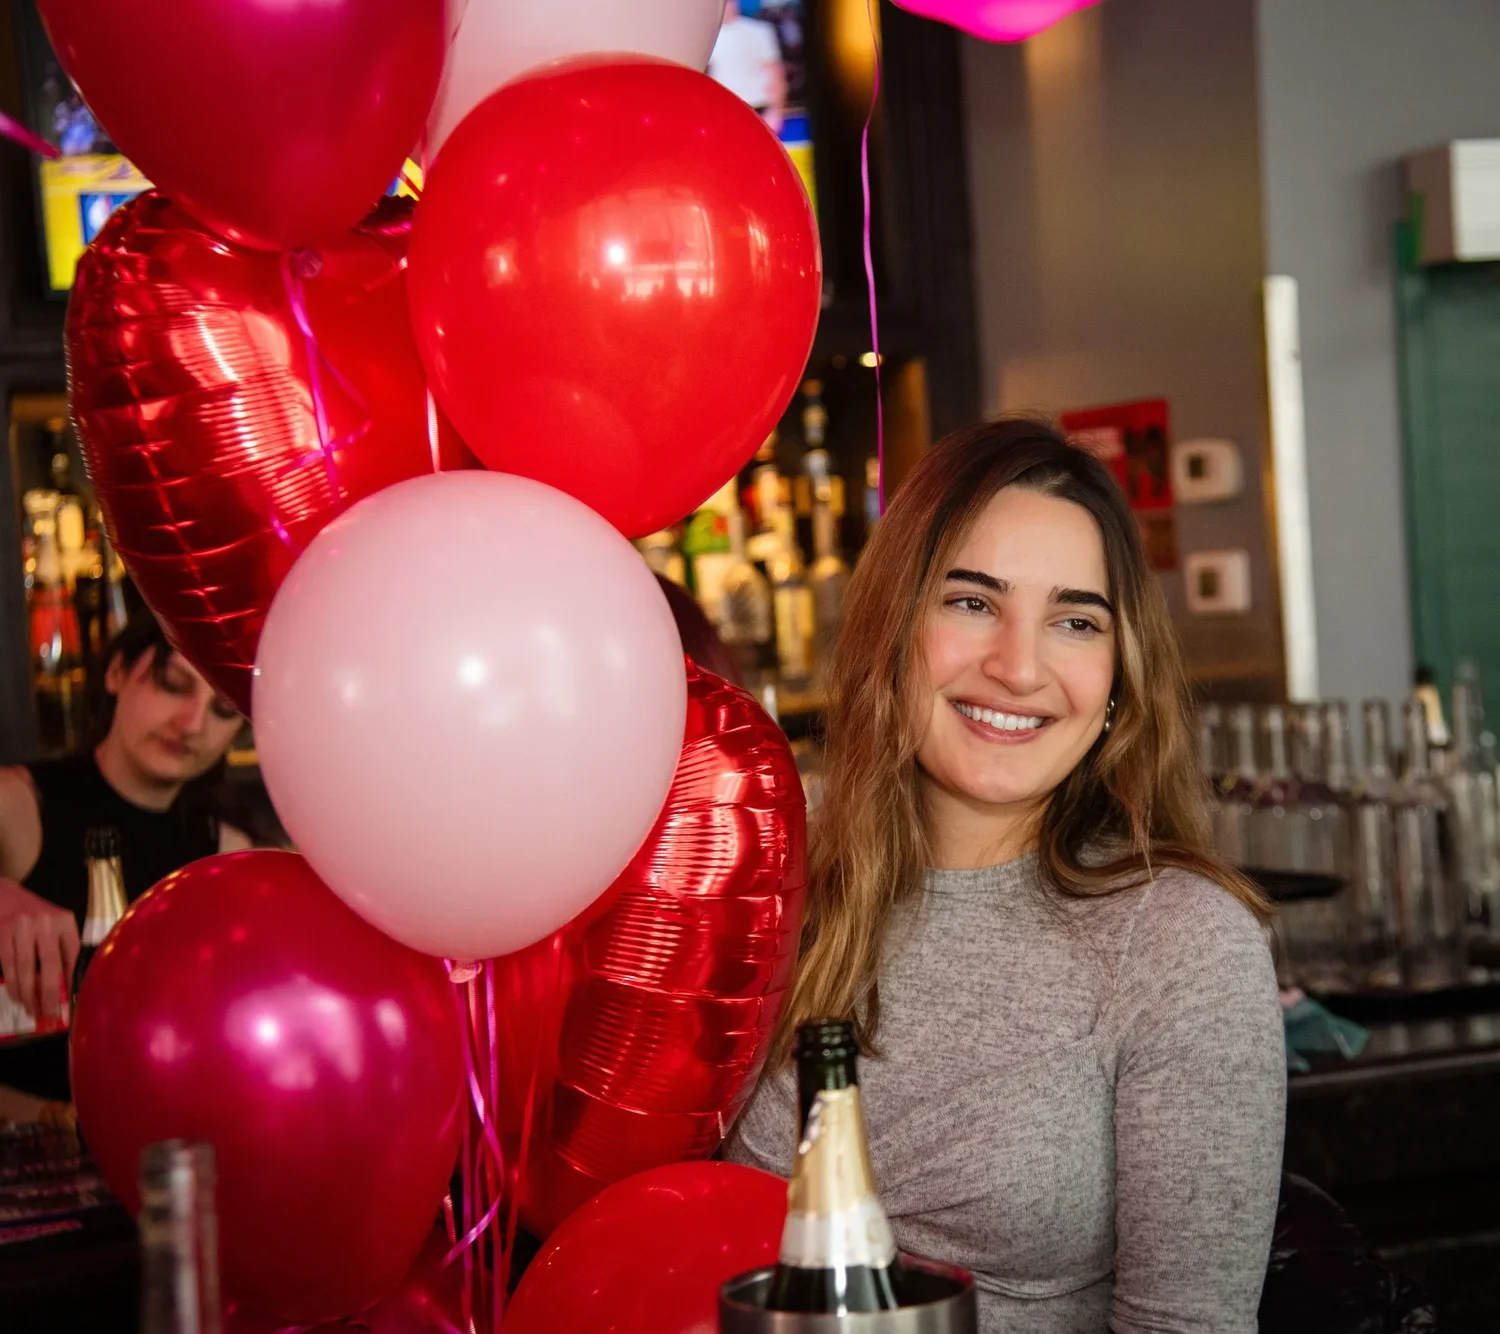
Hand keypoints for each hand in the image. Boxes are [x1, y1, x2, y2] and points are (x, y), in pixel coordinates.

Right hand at [0, 877, 79, 1020]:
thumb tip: (68, 984)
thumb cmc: (35, 915)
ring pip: (25, 969)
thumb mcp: (56, 923)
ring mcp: (21, 928)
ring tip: (31, 1009)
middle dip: (48, 993)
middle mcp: (45, 923)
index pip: (72, 954)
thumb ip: (62, 947)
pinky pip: (8, 965)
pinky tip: (17, 996)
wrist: (5, 894)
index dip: (71, 979)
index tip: (70, 1000)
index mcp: (64, 921)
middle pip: (49, 964)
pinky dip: (12, 984)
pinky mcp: (3, 934)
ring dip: (27, 993)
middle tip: (48, 1012)